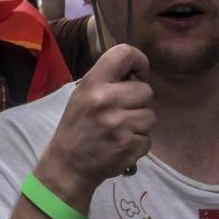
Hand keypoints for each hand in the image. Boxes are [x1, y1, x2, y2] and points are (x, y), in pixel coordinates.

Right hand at [39, 44, 152, 195]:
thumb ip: (107, 81)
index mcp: (93, 83)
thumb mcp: (82, 95)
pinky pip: (149, 139)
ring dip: (139, 124)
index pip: (124, 53)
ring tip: (120, 130)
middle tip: (122, 112)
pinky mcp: (129, 145)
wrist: (68, 165)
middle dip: (139, 102)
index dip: (138, 61)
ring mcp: (119, 124)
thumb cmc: (77, 126)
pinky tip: (121, 145)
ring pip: (150, 116)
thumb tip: (137, 73)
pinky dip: (138, 144)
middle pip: (146, 90)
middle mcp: (106, 99)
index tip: (137, 74)